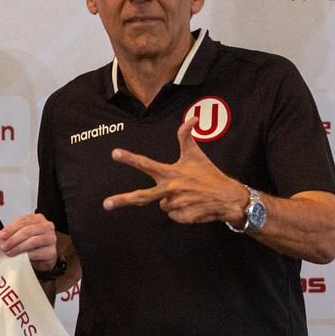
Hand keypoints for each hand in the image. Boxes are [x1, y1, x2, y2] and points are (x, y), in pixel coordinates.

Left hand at [0, 213, 57, 270]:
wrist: (43, 257)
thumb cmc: (32, 243)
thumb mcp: (23, 234)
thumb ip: (14, 233)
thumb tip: (2, 237)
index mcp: (38, 219)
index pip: (24, 220)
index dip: (11, 228)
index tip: (1, 236)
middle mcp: (47, 227)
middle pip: (28, 231)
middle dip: (13, 239)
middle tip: (4, 246)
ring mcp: (51, 239)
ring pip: (33, 241)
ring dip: (18, 248)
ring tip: (9, 252)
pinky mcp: (52, 252)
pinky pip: (37, 253)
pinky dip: (27, 255)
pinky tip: (20, 258)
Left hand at [103, 115, 248, 224]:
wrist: (228, 197)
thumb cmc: (209, 175)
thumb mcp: (196, 154)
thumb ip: (187, 137)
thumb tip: (191, 118)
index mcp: (171, 172)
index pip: (146, 163)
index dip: (129, 158)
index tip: (115, 153)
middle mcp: (170, 188)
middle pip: (141, 196)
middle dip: (122, 200)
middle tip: (106, 204)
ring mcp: (176, 204)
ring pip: (162, 206)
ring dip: (171, 202)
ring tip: (188, 195)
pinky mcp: (183, 217)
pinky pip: (172, 215)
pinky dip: (180, 213)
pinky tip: (192, 205)